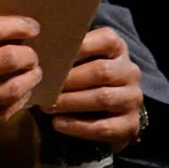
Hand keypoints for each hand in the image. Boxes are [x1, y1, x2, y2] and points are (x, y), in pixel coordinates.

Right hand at [0, 15, 42, 150]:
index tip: (31, 26)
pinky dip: (17, 102)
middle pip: (8, 59)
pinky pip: (1, 114)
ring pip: (11, 90)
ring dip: (30, 78)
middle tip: (32, 52)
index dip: (18, 26)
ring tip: (34, 72)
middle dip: (29, 54)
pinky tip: (20, 94)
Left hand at [41, 26, 143, 145]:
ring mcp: (133, 98)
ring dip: (71, 102)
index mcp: (118, 48)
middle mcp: (130, 71)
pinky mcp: (131, 124)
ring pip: (103, 98)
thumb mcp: (78, 59)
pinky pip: (104, 127)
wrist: (108, 111)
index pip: (105, 40)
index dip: (78, 47)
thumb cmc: (83, 76)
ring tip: (47, 106)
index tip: (51, 54)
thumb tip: (35, 45)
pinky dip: (78, 126)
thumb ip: (64, 50)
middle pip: (101, 71)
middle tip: (44, 86)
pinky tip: (57, 124)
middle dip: (69, 80)